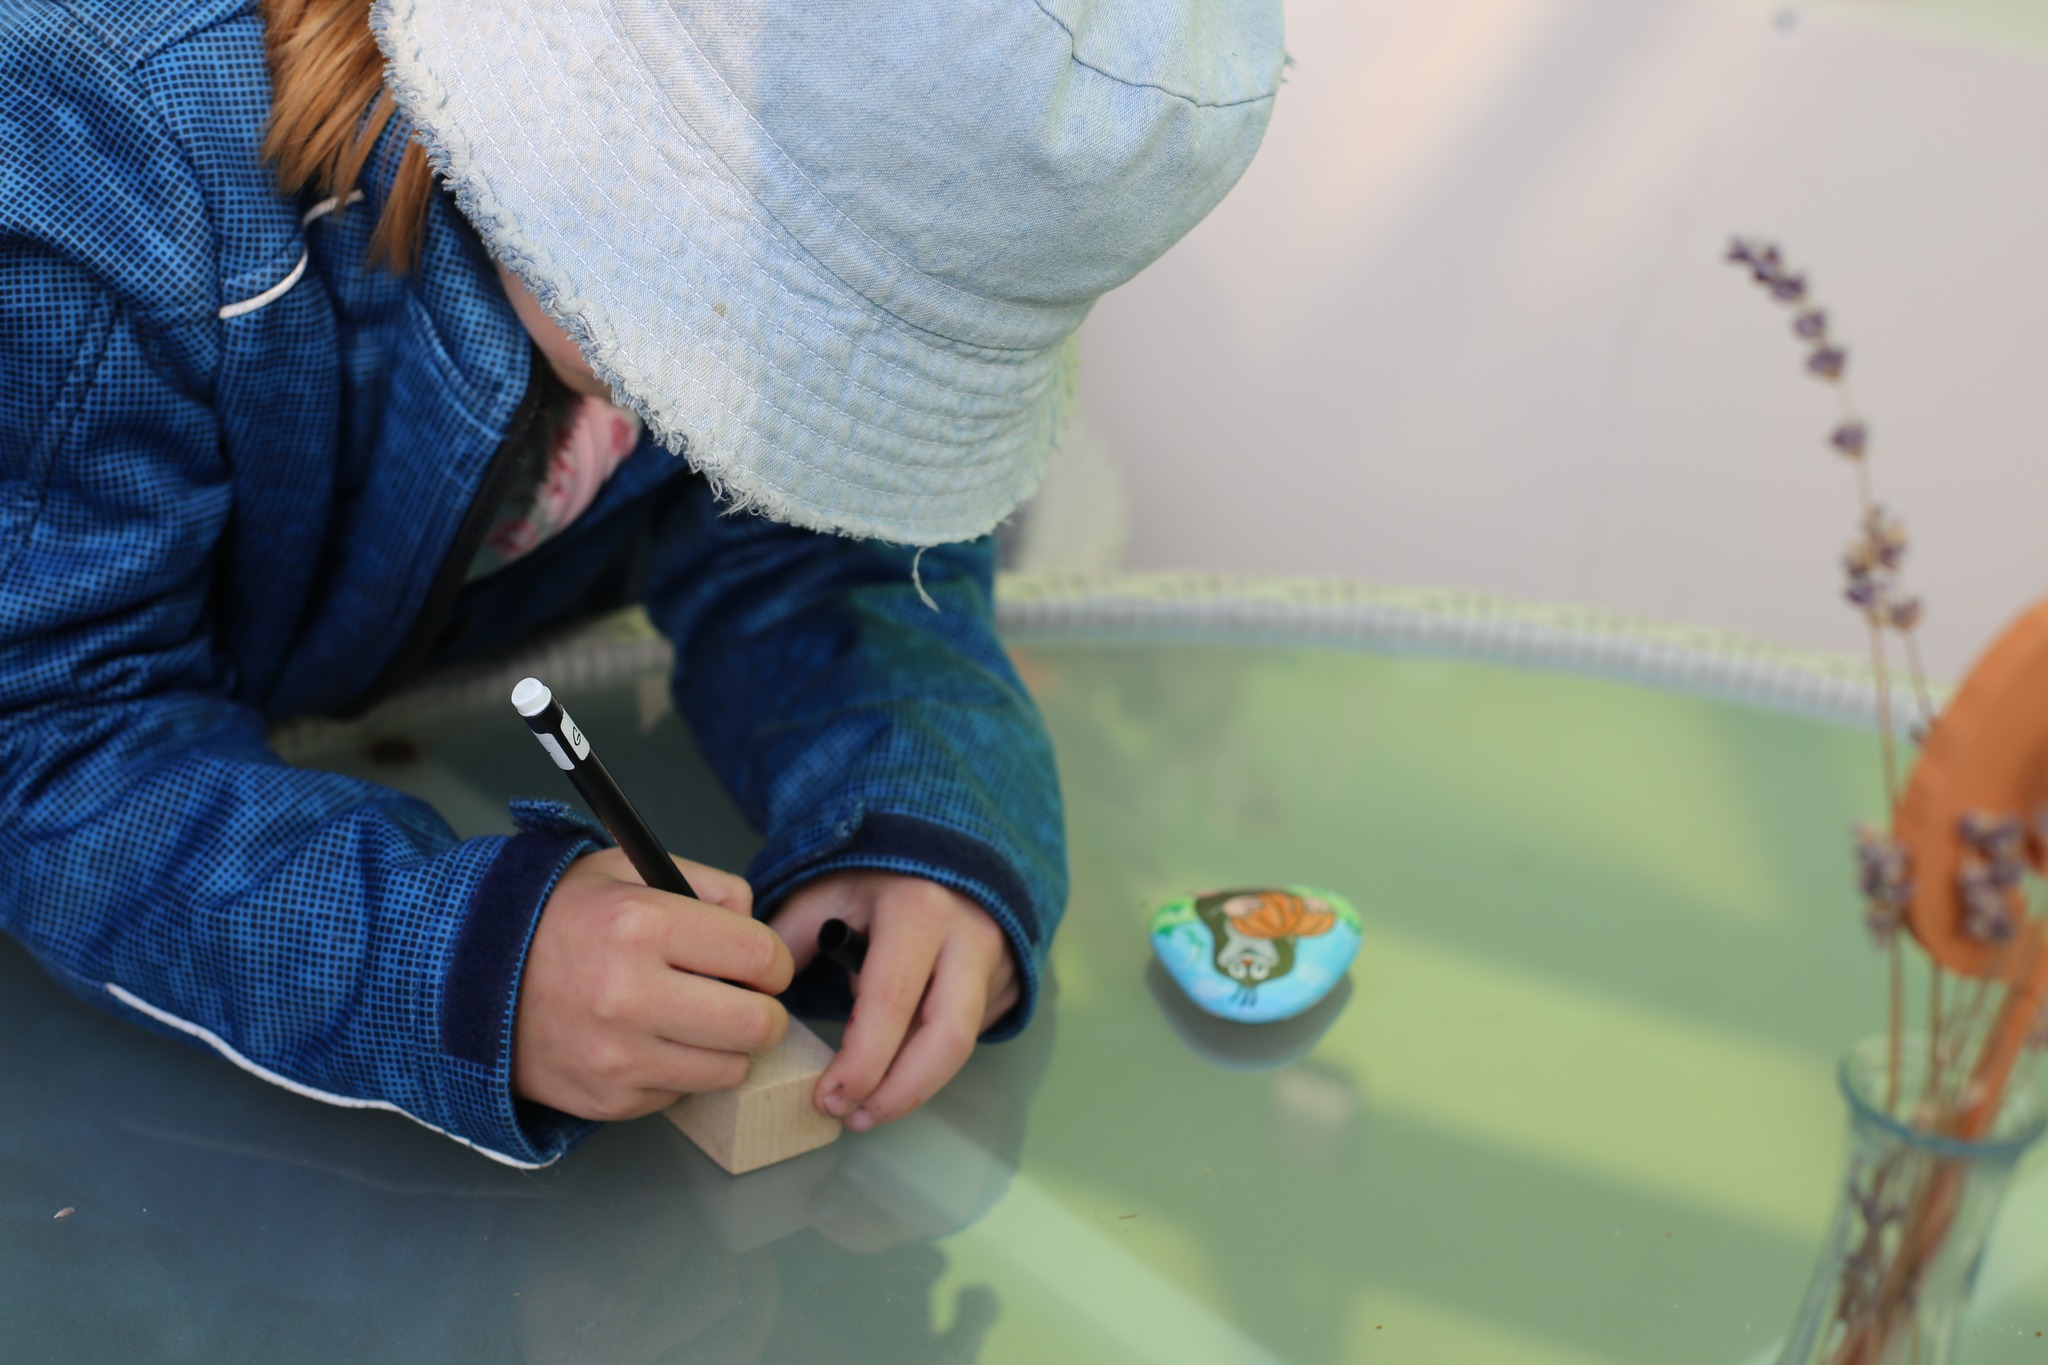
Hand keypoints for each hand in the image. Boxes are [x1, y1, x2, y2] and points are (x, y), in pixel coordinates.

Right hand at [513, 848, 793, 1120]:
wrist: (467, 980)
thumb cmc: (557, 920)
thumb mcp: (625, 870)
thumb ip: (706, 886)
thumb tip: (758, 930)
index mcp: (641, 925)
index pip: (760, 955)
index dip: (772, 960)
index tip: (760, 963)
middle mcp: (630, 995)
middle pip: (758, 1024)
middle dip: (762, 1009)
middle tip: (741, 998)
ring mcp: (618, 1056)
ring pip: (730, 1069)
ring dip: (724, 1046)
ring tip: (690, 1018)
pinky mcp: (609, 1100)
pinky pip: (683, 1093)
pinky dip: (678, 1071)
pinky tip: (647, 1041)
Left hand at [770, 872, 1019, 1131]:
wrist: (953, 842)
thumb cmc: (879, 872)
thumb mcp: (827, 890)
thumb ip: (789, 940)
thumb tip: (757, 998)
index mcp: (919, 910)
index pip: (891, 1003)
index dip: (861, 1064)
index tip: (828, 1098)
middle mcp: (970, 937)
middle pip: (947, 1040)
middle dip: (900, 1094)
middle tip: (854, 1119)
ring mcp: (999, 961)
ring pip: (964, 1046)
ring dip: (915, 1084)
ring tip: (868, 1103)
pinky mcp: (1010, 982)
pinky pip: (972, 1033)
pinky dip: (933, 1055)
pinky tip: (901, 1052)